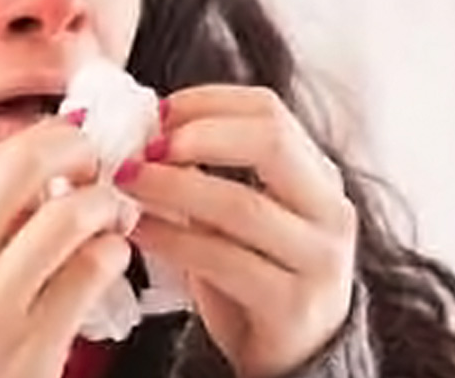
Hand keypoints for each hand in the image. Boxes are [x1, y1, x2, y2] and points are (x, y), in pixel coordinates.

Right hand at [0, 118, 139, 377]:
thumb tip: (41, 172)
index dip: (43, 139)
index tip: (69, 142)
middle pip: (24, 162)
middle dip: (76, 149)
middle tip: (97, 161)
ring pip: (70, 213)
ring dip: (105, 204)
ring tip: (113, 213)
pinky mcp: (34, 340)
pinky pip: (93, 268)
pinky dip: (114, 252)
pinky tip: (109, 259)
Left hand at [117, 86, 356, 377]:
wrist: (286, 357)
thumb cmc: (250, 273)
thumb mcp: (234, 213)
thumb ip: (203, 170)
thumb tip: (139, 128)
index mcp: (315, 174)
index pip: (268, 109)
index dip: (205, 102)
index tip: (154, 113)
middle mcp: (328, 209)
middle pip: (269, 141)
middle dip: (196, 136)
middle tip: (144, 146)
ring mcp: (317, 258)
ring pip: (240, 204)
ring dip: (171, 186)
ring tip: (125, 181)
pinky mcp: (291, 303)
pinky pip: (221, 259)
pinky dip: (170, 237)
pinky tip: (136, 229)